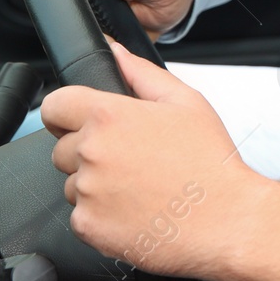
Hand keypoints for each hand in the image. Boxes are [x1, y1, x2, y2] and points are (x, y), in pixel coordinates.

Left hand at [42, 43, 253, 280]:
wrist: (226, 219)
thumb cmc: (210, 163)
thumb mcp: (186, 102)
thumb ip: (142, 73)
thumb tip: (115, 53)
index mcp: (109, 116)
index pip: (54, 106)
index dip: (66, 113)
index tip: (79, 122)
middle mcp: (92, 152)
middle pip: (62, 148)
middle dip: (88, 152)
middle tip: (130, 160)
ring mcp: (87, 192)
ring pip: (72, 184)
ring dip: (95, 185)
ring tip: (138, 187)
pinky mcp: (88, 227)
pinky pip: (81, 216)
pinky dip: (102, 216)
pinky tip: (135, 210)